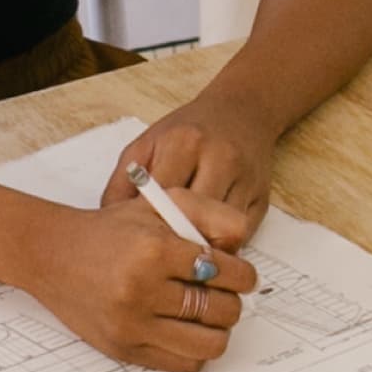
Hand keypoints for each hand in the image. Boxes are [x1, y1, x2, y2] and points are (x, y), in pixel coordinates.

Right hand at [17, 197, 260, 371]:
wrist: (54, 255)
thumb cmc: (113, 229)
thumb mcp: (163, 203)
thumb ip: (211, 216)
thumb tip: (241, 252)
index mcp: (156, 249)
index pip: (229, 274)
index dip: (244, 275)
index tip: (240, 274)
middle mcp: (142, 289)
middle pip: (223, 311)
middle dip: (231, 300)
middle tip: (219, 292)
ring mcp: (132, 324)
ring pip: (209, 343)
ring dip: (217, 329)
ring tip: (206, 313)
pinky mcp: (123, 349)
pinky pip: (184, 363)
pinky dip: (195, 348)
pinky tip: (185, 328)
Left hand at [101, 94, 277, 249]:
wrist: (243, 110)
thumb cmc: (188, 131)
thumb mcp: (147, 144)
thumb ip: (122, 183)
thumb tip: (108, 225)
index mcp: (186, 142)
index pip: (163, 199)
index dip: (148, 227)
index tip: (136, 245)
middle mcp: (220, 158)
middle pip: (196, 218)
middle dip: (174, 242)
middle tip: (156, 261)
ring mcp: (246, 180)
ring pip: (222, 233)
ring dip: (201, 249)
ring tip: (180, 258)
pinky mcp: (263, 198)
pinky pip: (241, 235)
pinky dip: (221, 246)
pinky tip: (204, 247)